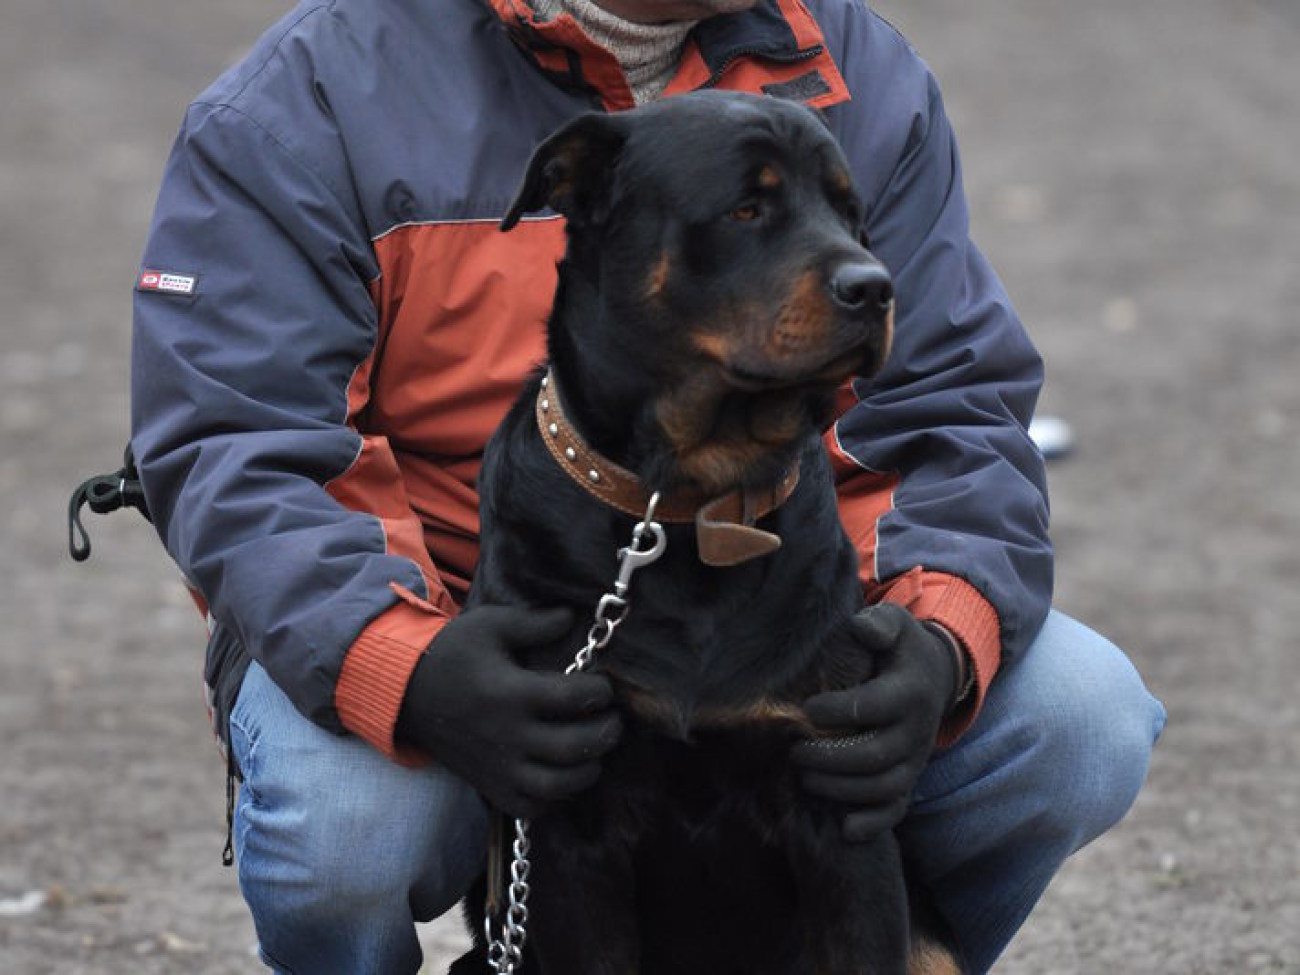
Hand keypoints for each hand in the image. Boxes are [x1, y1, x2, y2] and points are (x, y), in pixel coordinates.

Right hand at [396, 605, 622, 818]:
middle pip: (573, 747)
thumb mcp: (490, 626)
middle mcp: (507, 736)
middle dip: (606, 734)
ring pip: (557, 786)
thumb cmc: (453, 654)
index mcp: (510, 693)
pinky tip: (564, 775)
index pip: (572, 699)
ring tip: (595, 752)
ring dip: (586, 771)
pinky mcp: (490, 787)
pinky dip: (555, 798)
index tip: (605, 686)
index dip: (600, 692)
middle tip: (614, 721)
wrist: (407, 693)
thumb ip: (533, 623)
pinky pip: (531, 808)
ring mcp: (498, 768)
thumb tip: (572, 617)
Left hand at [791, 602, 958, 841]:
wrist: (934, 676)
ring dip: (840, 790)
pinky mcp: (910, 778)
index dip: (835, 711)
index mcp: (910, 692)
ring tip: (804, 778)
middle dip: (829, 758)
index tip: (806, 708)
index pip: (871, 707)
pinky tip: (845, 829)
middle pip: (874, 756)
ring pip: (883, 787)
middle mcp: (916, 731)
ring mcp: (915, 759)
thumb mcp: (895, 625)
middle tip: (794, 751)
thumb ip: (878, 624)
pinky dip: (874, 824)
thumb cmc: (900, 648)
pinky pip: (897, 809)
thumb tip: (861, 629)